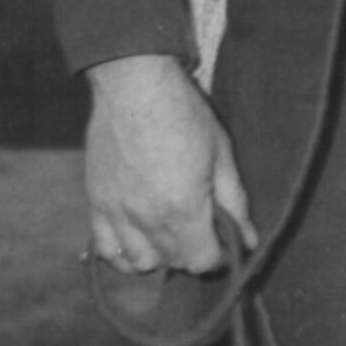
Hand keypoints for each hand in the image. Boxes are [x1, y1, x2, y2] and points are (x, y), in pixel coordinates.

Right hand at [84, 53, 254, 273]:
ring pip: (139, 262)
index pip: (201, 261)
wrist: (134, 83)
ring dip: (159, 255)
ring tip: (169, 230)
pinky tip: (137, 237)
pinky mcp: (96, 202)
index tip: (221, 237)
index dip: (217, 254)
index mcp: (183, 207)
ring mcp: (117, 213)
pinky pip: (105, 249)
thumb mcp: (220, 152)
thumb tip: (249, 239)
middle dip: (191, 250)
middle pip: (173, 261)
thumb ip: (235, 201)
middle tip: (199, 226)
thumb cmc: (183, 111)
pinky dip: (122, 252)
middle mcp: (147, 218)